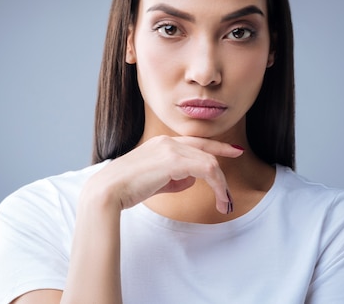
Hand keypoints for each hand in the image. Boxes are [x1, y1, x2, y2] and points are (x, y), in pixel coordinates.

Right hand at [85, 135, 242, 213]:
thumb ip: (174, 178)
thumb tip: (191, 179)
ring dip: (220, 183)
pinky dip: (217, 184)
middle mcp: (166, 141)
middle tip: (235, 165)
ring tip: (223, 201)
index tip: (232, 150)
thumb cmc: (127, 189)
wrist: (108, 191)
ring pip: (208, 162)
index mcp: (160, 143)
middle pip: (204, 149)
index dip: (215, 147)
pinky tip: (218, 198)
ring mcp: (170, 149)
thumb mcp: (155, 181)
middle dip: (223, 158)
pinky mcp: (173, 160)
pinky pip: (206, 169)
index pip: (194, 142)